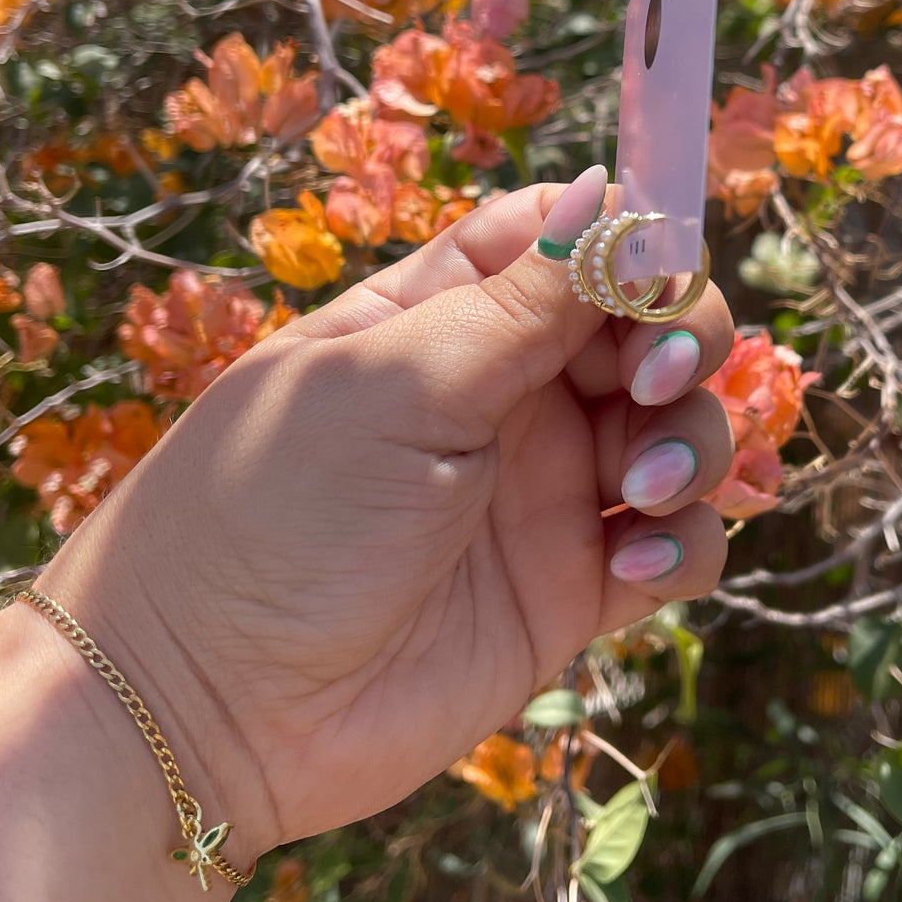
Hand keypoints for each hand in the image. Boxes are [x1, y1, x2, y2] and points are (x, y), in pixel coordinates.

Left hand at [39, 169, 734, 863]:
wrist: (208, 708)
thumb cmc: (273, 514)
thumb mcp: (395, 382)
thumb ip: (521, 301)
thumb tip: (610, 193)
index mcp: (451, 316)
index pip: (572, 237)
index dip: (631, 243)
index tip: (652, 276)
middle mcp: (510, 394)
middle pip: (650, 326)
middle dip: (681, 341)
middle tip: (653, 386)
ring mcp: (545, 493)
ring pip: (681, 431)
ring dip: (693, 444)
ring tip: (638, 493)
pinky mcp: (571, 592)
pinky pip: (677, 545)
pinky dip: (686, 543)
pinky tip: (635, 563)